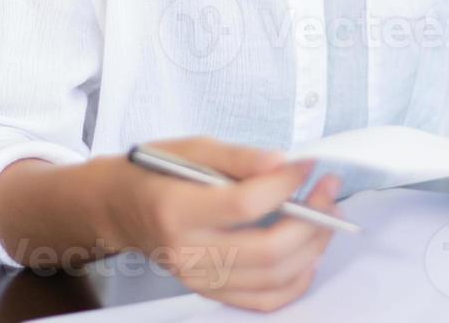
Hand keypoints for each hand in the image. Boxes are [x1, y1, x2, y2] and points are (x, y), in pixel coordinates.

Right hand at [100, 136, 342, 311]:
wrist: (119, 208)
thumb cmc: (155, 172)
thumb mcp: (192, 148)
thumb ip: (238, 157)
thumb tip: (281, 163)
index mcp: (177, 209)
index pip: (244, 204)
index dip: (284, 185)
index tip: (306, 166)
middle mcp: (188, 251)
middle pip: (266, 249)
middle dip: (311, 220)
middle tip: (328, 192)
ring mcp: (198, 277)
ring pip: (272, 277)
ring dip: (311, 248)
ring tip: (327, 218)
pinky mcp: (208, 291)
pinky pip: (262, 300)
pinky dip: (294, 282)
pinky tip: (308, 255)